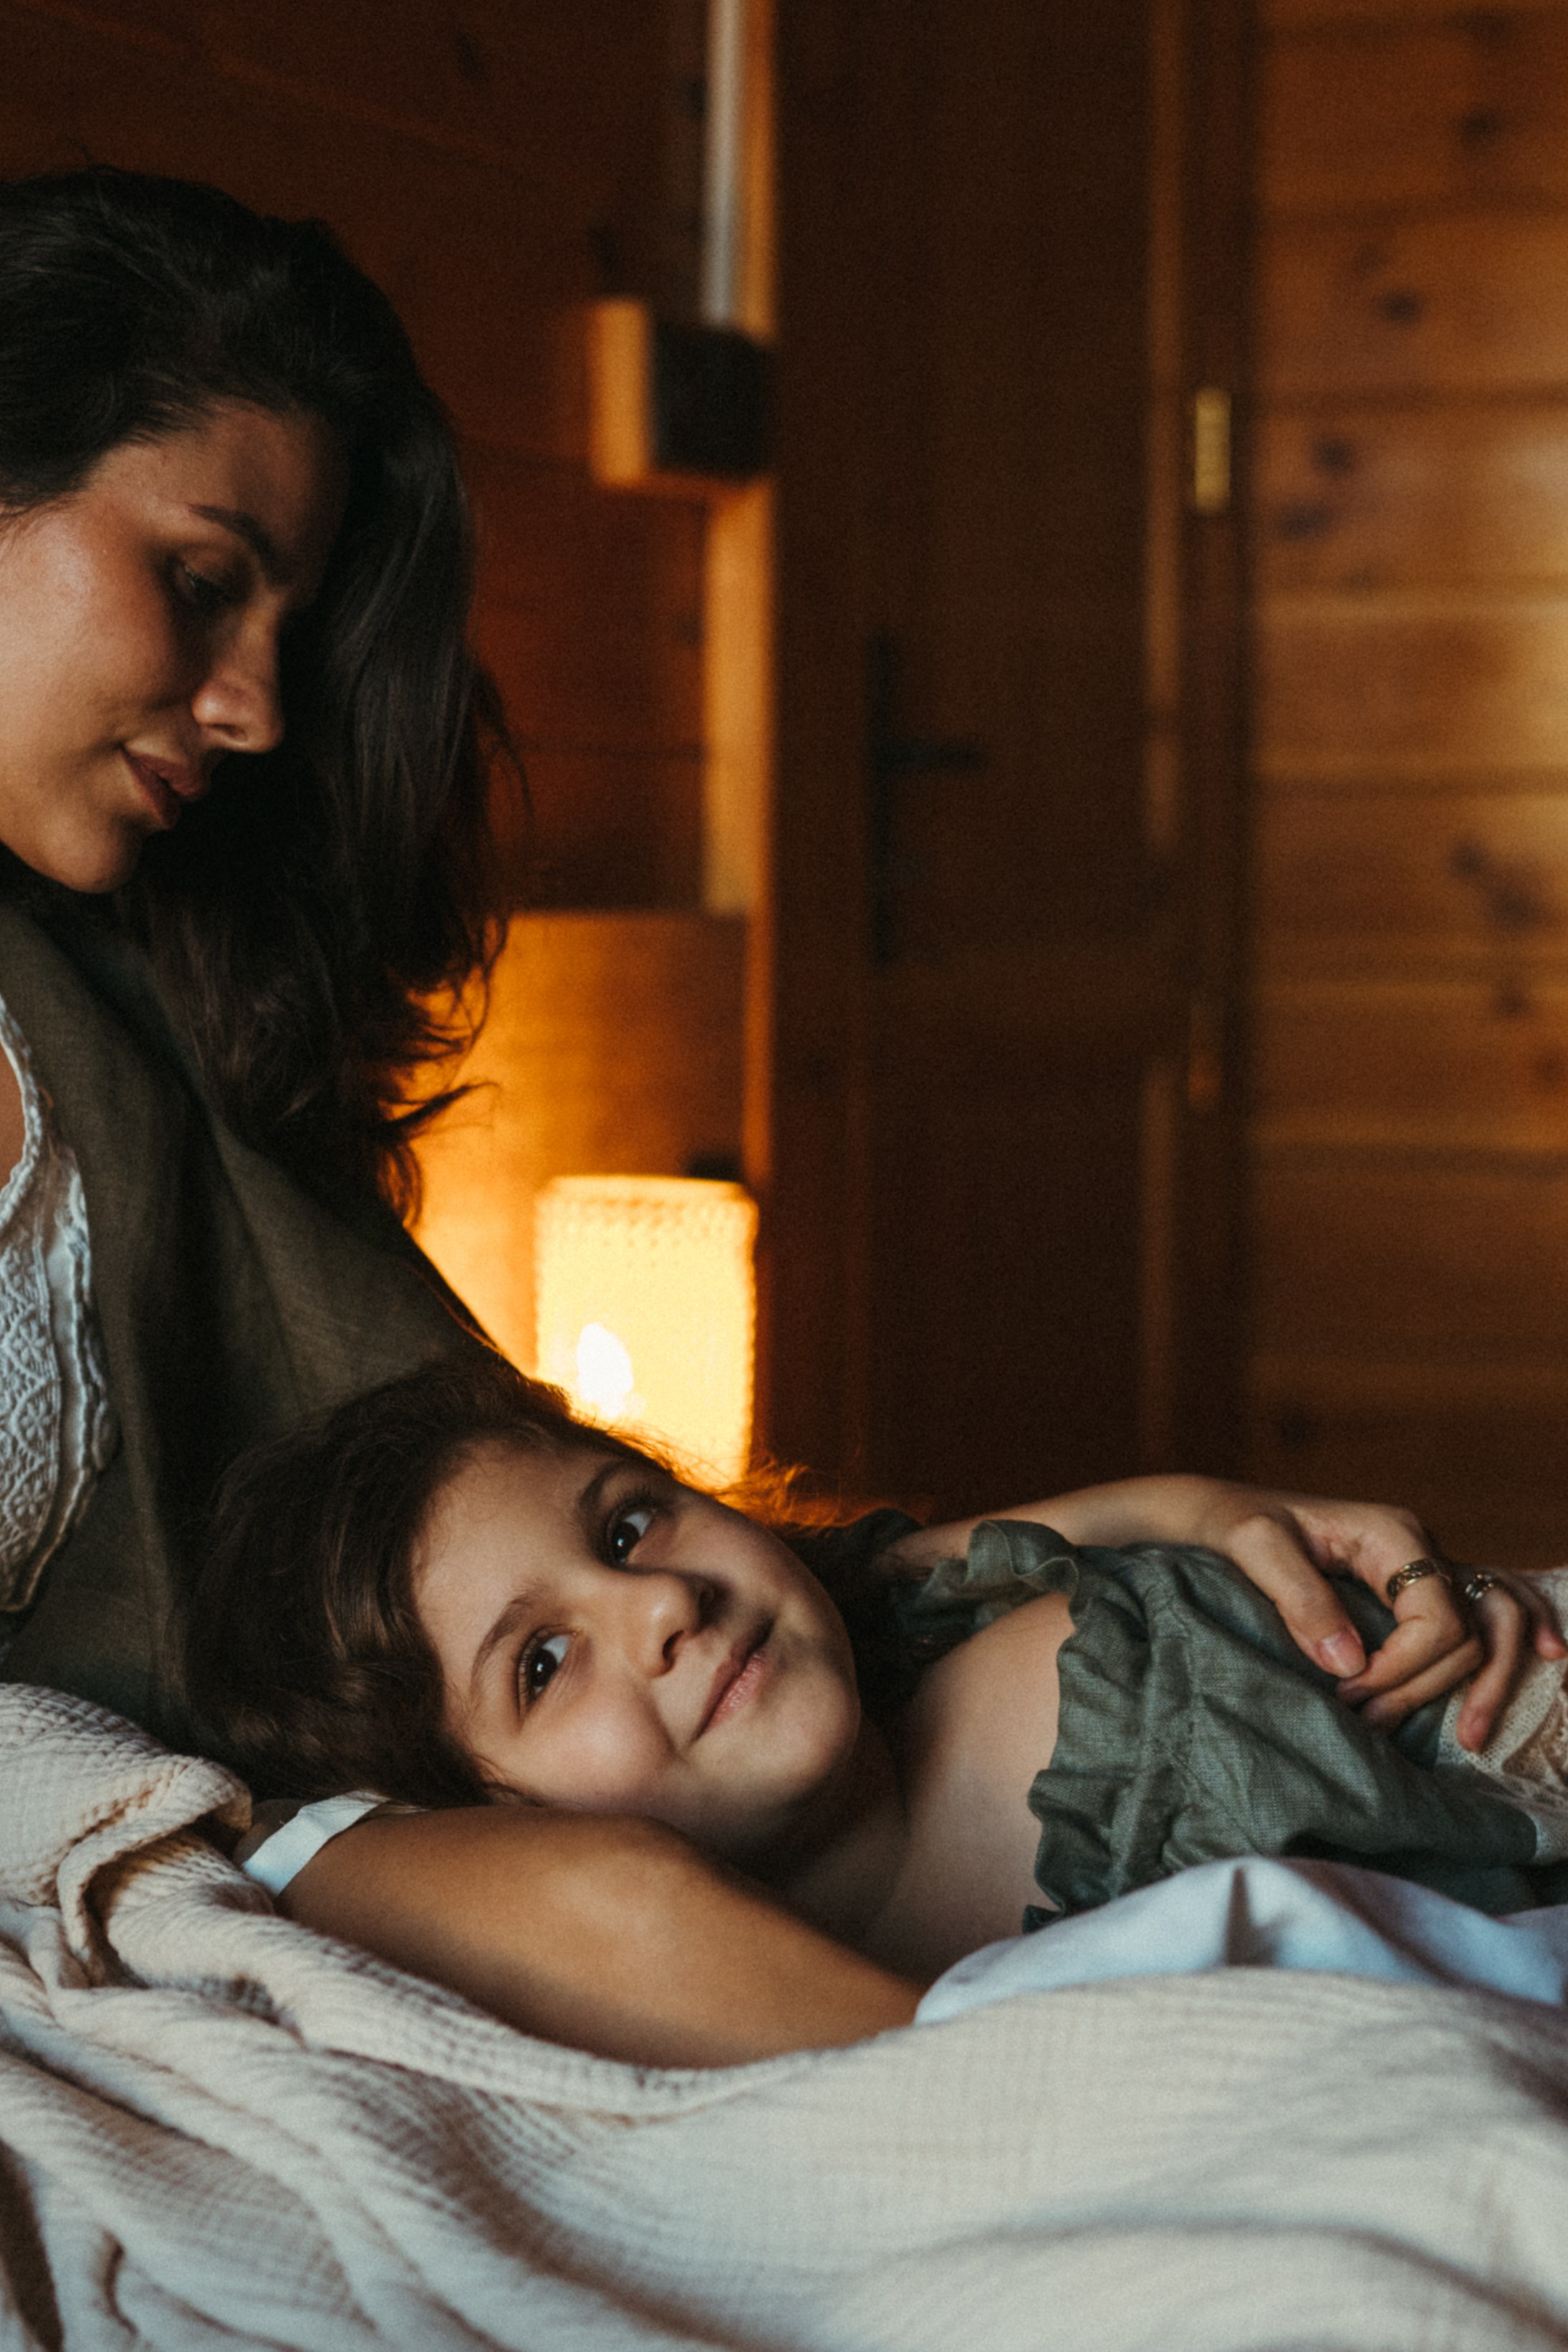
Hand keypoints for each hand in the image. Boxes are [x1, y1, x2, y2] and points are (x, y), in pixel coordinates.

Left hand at [1186, 1486, 1567, 1746]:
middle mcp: (1419, 1547)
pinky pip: (1489, 1606)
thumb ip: (1300, 1598)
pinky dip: (1518, 1631)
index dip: (1403, 1669)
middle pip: (1469, 1630)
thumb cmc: (1233, 1522)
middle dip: (1425, 1687)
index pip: (1436, 1616)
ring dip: (1488, 1679)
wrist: (1220, 1513)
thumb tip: (1351, 1664)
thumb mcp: (1253, 1546)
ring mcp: (1425, 1565)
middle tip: (1367, 1724)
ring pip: (1496, 1619)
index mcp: (1389, 1533)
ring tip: (1469, 1736)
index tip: (1347, 1694)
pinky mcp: (1416, 1587)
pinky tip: (1548, 1656)